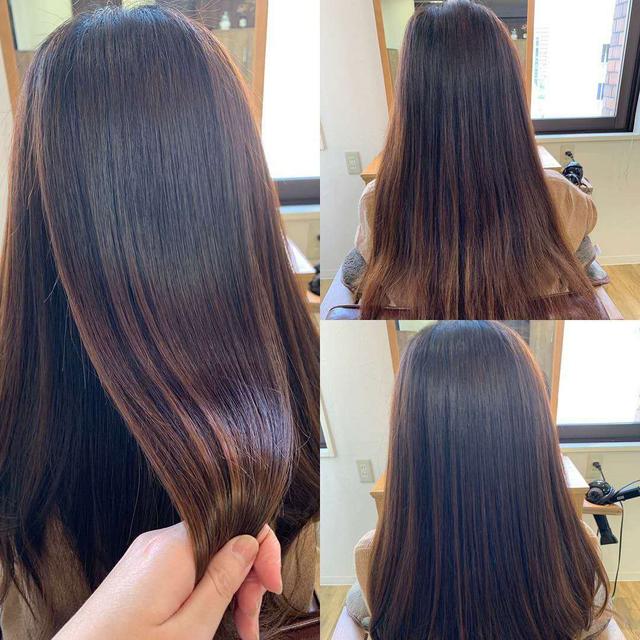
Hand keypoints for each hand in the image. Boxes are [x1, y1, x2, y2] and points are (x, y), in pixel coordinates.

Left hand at [54, 522, 281, 639]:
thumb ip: (222, 581)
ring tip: (237, 630)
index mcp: (174, 549)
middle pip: (224, 541)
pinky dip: (204, 590)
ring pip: (207, 556)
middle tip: (250, 624)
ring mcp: (147, 554)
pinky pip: (186, 567)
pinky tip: (207, 619)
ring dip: (227, 588)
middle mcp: (160, 541)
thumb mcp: (187, 632)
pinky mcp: (140, 569)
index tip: (273, 588)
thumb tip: (250, 540)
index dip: (264, 551)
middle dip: (246, 578)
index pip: (237, 522)